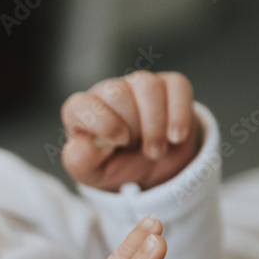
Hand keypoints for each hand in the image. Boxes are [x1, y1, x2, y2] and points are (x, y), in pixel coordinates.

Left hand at [61, 71, 200, 190]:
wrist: (149, 170)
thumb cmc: (113, 165)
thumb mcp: (91, 172)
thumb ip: (81, 159)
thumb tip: (85, 143)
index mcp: (82, 111)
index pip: (79, 105)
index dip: (101, 124)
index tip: (118, 143)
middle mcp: (108, 92)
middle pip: (117, 94)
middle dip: (132, 129)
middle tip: (141, 153)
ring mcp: (138, 85)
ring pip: (147, 86)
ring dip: (155, 124)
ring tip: (156, 151)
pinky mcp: (170, 85)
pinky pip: (177, 87)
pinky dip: (178, 115)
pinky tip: (176, 138)